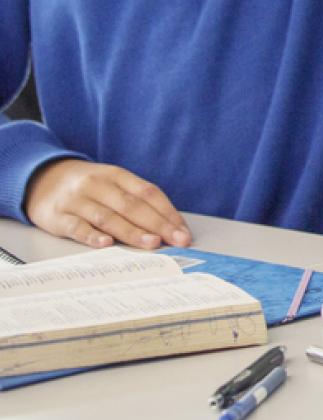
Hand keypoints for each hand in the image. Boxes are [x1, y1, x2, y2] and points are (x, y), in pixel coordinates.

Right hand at [25, 159, 190, 249]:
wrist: (41, 179)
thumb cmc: (88, 186)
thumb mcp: (112, 183)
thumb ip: (135, 200)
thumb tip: (167, 225)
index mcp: (117, 175)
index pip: (148, 192)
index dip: (168, 212)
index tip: (183, 230)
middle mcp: (98, 185)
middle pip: (132, 205)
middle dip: (158, 224)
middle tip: (177, 240)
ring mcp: (77, 201)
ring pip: (108, 217)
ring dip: (132, 232)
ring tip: (152, 243)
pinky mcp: (57, 217)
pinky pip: (76, 227)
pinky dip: (92, 236)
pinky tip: (107, 244)